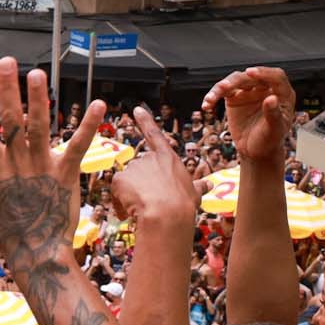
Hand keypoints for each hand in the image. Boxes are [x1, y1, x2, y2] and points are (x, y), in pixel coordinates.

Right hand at [0, 59, 102, 287]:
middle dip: (8, 91)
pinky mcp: (65, 174)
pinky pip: (78, 146)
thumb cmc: (4, 230)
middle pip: (12, 122)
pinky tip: (99, 105)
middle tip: (7, 62)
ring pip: (40, 128)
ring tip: (37, 74)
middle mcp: (17, 163)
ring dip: (39, 100)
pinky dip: (89, 126)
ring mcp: (42, 167)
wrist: (37, 253)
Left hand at [109, 108, 200, 229]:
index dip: (145, 122)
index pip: (155, 135)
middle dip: (140, 187)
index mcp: (168, 159)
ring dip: (131, 196)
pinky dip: (120, 203)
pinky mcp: (120, 178)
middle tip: (151, 203)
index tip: (136, 109)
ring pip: (127, 184)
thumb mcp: (194, 193)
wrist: (167, 214)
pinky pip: (116, 192)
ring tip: (144, 208)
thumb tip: (209, 184)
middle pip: (139, 172)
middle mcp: (149, 158)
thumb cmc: (183, 205)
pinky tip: (131, 211)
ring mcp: (134, 167)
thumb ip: (198, 186)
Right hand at [203, 67, 295, 162]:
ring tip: (211, 98)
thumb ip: (273, 114)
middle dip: (237, 80)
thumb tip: (271, 99)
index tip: (250, 72)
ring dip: (222, 87)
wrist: (256, 151)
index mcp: (282, 94)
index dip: (264, 73)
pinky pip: (223, 92)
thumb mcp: (275, 130)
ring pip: (235, 81)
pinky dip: (213, 97)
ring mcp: (249, 92)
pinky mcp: (235, 97)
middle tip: (225, 87)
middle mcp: (265, 89)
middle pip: (251, 77)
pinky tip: (207, 105)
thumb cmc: (270, 140)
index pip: (275, 77)